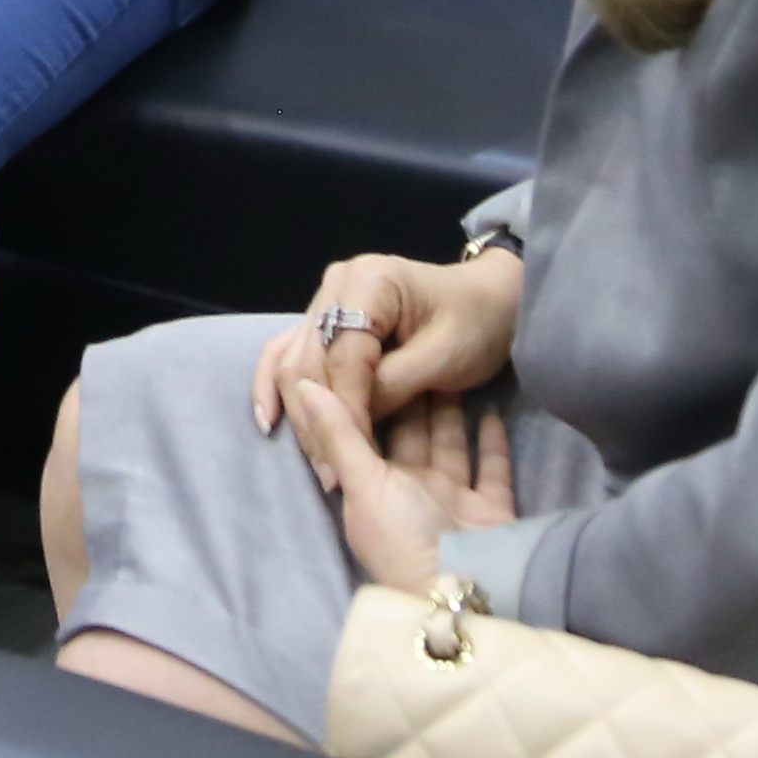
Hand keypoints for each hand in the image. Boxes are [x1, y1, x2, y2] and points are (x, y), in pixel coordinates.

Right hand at [250, 245, 522, 437]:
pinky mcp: (326, 317)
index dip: (348, 413)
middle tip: (331, 474)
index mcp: (371, 283)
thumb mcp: (446, 356)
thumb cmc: (478, 324)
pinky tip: (269, 419)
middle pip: (308, 359)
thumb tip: (352, 417)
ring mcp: (328, 298)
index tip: (355, 463)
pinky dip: (277, 385)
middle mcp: (338, 284)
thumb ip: (395, 383)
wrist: (488, 297)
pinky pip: (290, 350)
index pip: (344, 359)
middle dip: (316, 419)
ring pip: (293, 358)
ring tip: (315, 460)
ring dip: (298, 412)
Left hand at [286, 373, 516, 590]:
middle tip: (417, 346)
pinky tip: (491, 406)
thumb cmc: (403, 538)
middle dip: (413, 396)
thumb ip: (340, 432)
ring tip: (452, 365)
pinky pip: (492, 467)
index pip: (368, 434)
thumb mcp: (364, 484)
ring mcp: (453, 502)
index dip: (370, 398)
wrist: (464, 592)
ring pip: (451, 444)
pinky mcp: (491, 510)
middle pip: (413, 434)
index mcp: (374, 490)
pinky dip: (492, 440)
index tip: (373, 353)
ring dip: (451, 411)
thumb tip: (303, 384)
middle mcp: (412, 493)